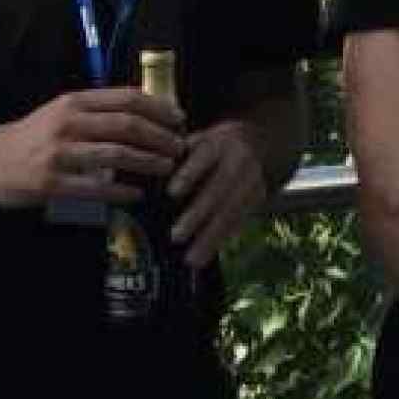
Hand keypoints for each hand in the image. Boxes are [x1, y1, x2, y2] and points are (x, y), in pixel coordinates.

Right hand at [0, 87, 182, 208]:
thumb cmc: (29, 138)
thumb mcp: (59, 113)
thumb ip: (95, 111)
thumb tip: (145, 114)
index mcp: (73, 103)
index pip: (127, 98)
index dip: (159, 108)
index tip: (180, 119)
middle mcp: (68, 123)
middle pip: (128, 125)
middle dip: (161, 137)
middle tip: (180, 147)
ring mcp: (59, 153)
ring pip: (117, 154)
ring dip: (149, 162)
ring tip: (168, 168)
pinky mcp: (50, 183)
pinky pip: (96, 187)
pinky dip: (122, 191)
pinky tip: (137, 194)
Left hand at [166, 117, 275, 268]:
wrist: (251, 140)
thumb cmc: (208, 146)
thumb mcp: (192, 142)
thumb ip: (172, 160)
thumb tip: (139, 182)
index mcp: (217, 143)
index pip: (203, 157)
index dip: (189, 174)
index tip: (171, 193)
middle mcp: (239, 160)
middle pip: (218, 189)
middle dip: (197, 215)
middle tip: (175, 236)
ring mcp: (252, 179)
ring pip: (231, 210)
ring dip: (210, 236)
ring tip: (191, 258)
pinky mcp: (258, 196)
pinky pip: (240, 221)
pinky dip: (223, 239)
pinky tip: (207, 254)